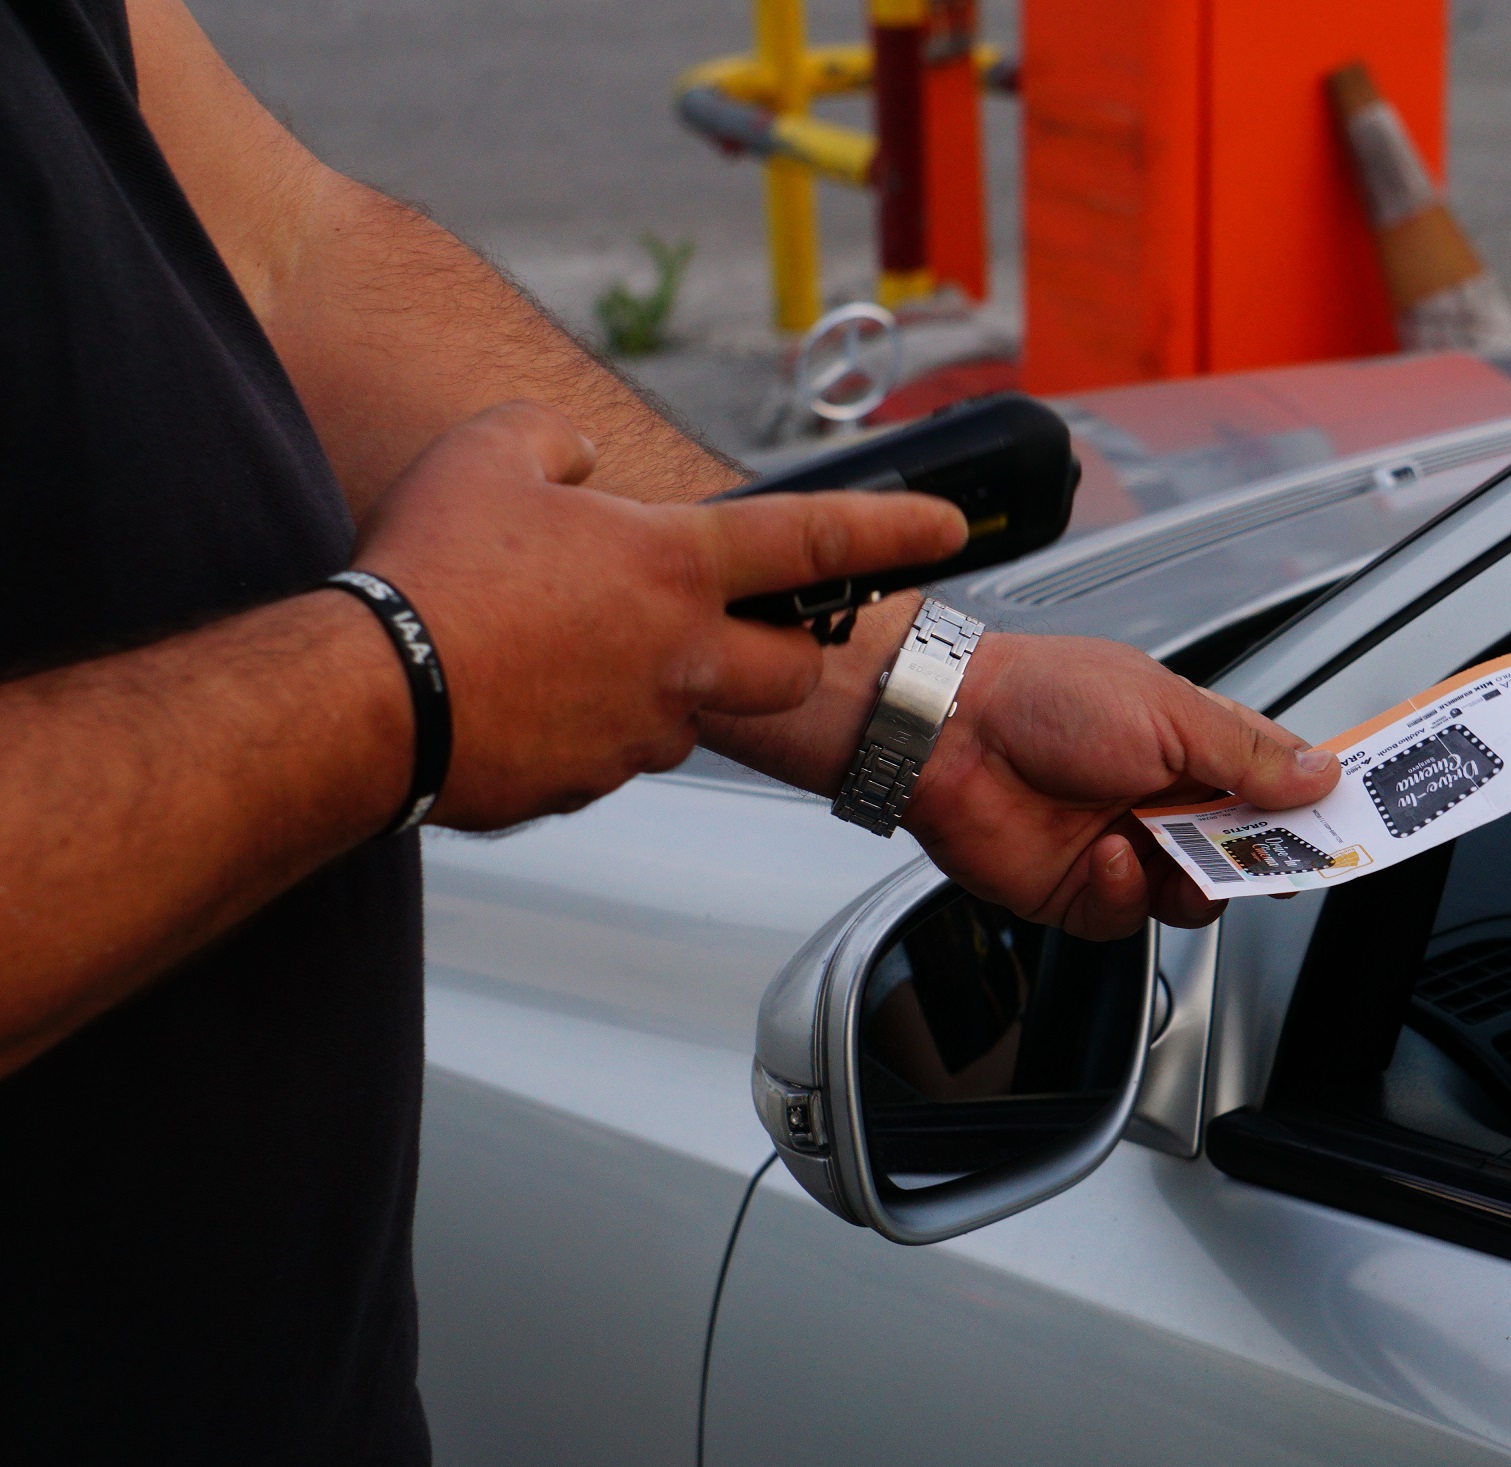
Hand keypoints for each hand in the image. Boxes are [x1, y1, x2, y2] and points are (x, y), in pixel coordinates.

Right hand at [352, 402, 963, 828]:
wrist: (366, 700)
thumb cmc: (425, 572)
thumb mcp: (490, 454)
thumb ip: (556, 442)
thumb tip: (578, 462)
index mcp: (674, 568)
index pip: (816, 541)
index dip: (895, 530)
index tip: (949, 530)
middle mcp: (681, 656)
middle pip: (789, 672)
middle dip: (783, 656)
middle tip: (738, 632)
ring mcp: (642, 731)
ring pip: (692, 716)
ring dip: (661, 689)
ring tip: (564, 653)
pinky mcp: (592, 786)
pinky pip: (612, 755)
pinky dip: (586, 730)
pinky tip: (520, 699)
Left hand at [905, 633, 1338, 937]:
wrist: (947, 731)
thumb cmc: (1043, 695)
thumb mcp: (1168, 711)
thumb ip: (1249, 753)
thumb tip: (1320, 773)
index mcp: (1190, 742)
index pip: (1270, 781)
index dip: (1307, 805)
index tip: (1344, 825)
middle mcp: (1160, 797)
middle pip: (1241, 850)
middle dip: (1260, 859)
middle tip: (1275, 861)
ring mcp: (1123, 845)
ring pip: (1194, 897)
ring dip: (1195, 884)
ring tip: (1177, 858)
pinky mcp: (1080, 891)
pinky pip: (1129, 918)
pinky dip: (1127, 894)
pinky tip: (1110, 858)